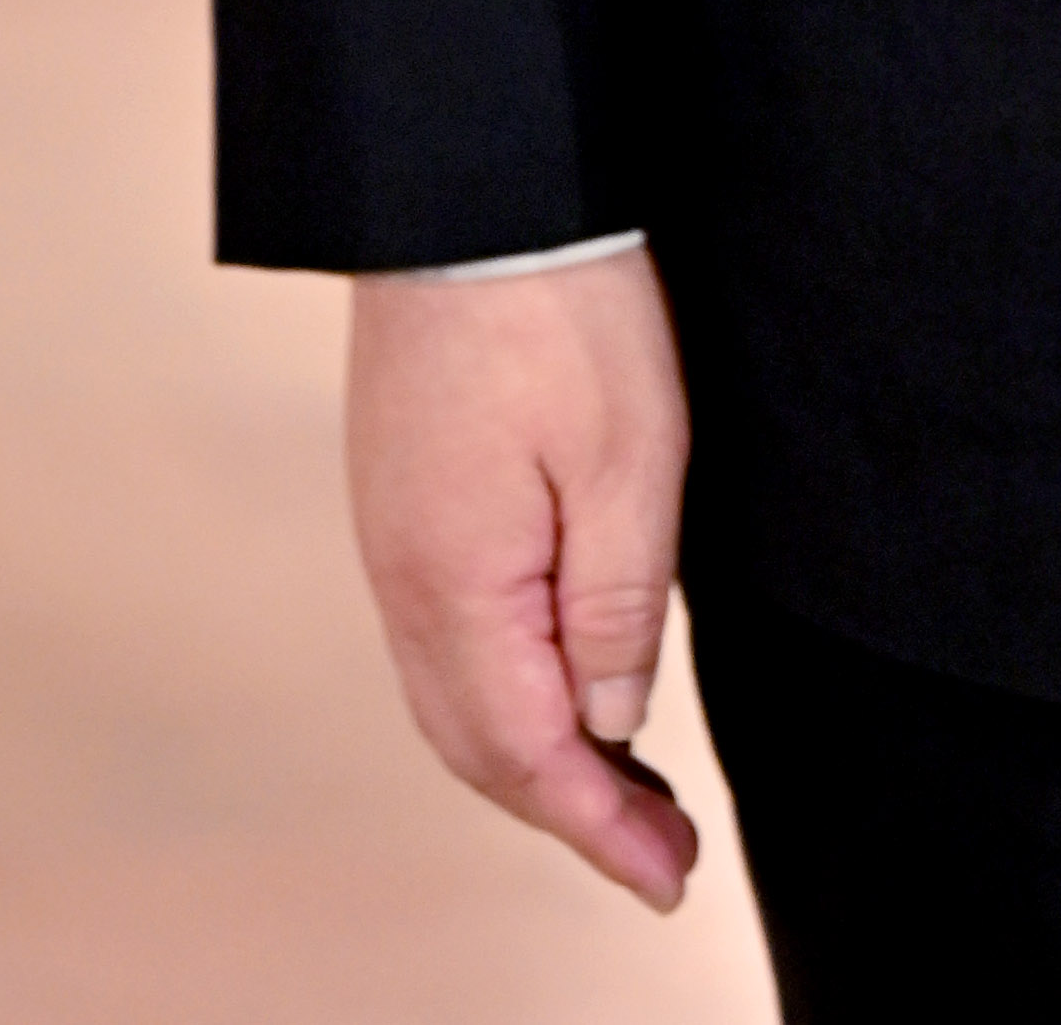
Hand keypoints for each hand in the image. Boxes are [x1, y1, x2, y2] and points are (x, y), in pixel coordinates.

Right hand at [348, 250, 700, 905]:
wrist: (467, 180)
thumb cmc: (558, 301)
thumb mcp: (631, 457)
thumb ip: (617, 607)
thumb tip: (608, 722)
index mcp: (457, 584)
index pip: (526, 754)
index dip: (600, 829)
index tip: (668, 880)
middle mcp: (403, 577)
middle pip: (477, 744)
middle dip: (568, 812)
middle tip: (657, 855)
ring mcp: (393, 534)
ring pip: (452, 694)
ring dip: (533, 756)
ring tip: (621, 789)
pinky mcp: (403, 493)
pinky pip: (443, 635)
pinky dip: (501, 689)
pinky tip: (558, 683)